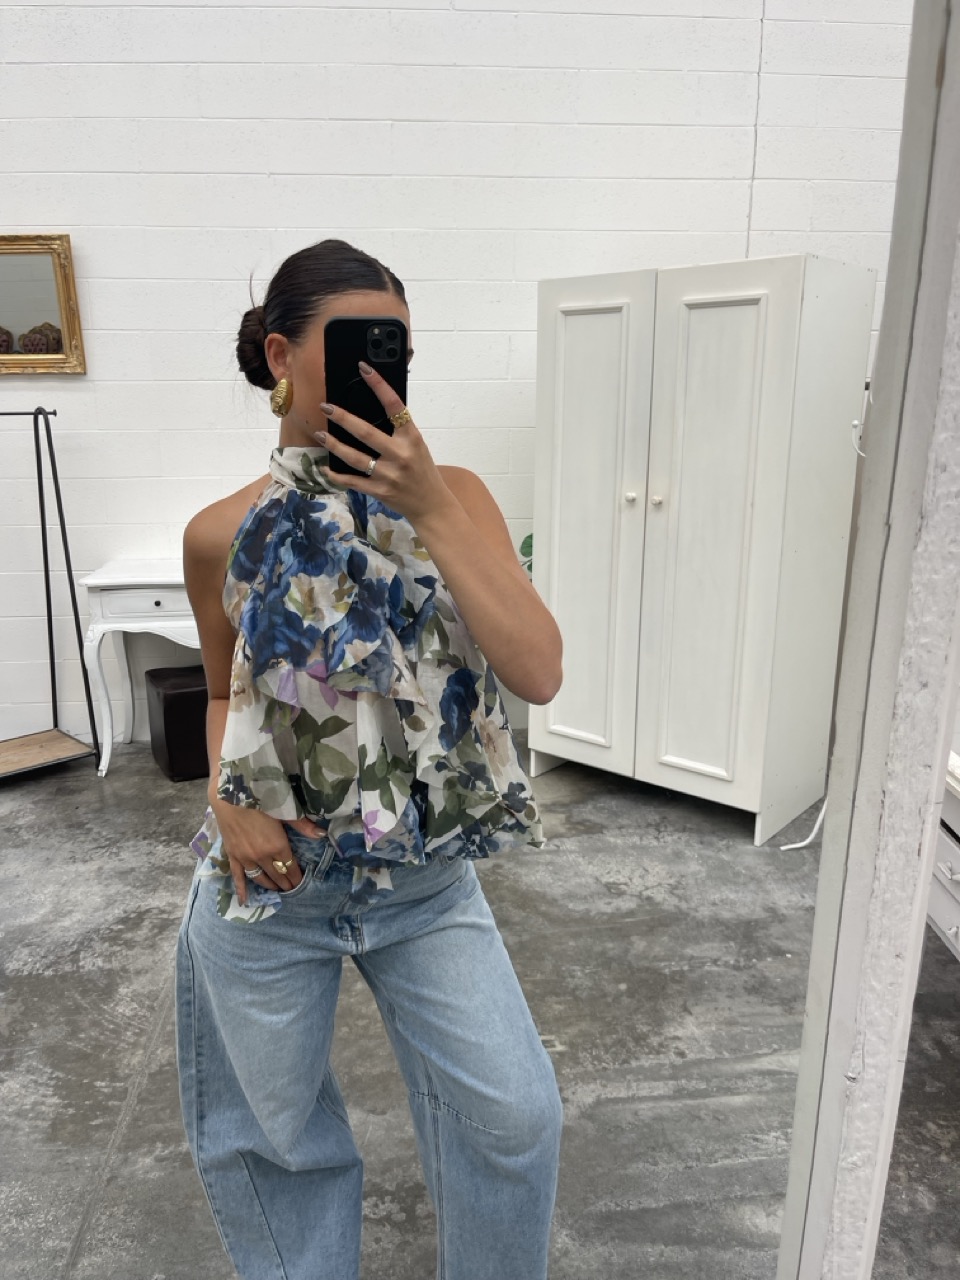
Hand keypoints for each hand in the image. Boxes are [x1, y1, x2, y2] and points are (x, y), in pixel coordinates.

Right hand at [210, 798, 321, 905]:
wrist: (229, 795)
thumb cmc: (259, 799)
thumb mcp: (284, 810)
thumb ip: (302, 825)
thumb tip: (322, 834)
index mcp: (277, 846)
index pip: (290, 867)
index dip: (296, 877)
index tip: (301, 883)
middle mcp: (262, 856)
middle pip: (277, 874)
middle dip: (285, 883)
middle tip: (291, 889)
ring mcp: (246, 858)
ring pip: (260, 877)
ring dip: (269, 885)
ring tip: (276, 890)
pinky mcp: (232, 855)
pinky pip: (237, 876)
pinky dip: (241, 889)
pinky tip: (244, 900)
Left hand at [315, 362, 456, 524]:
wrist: (432, 505)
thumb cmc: (422, 471)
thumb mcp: (417, 446)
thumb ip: (398, 431)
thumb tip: (370, 410)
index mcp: (412, 438)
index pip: (394, 405)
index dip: (378, 385)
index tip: (363, 368)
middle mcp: (400, 455)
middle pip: (366, 432)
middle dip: (343, 418)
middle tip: (326, 407)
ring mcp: (388, 475)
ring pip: (355, 458)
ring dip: (334, 445)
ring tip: (321, 434)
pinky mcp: (379, 491)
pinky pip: (353, 481)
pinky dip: (337, 475)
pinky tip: (326, 467)